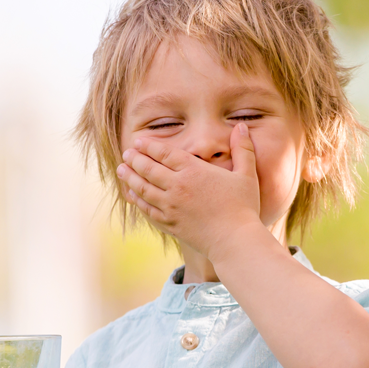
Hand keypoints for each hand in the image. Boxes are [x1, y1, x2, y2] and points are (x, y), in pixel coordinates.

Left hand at [117, 122, 262, 257]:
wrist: (234, 241)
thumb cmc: (243, 207)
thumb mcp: (247, 175)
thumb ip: (243, 149)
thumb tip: (242, 126)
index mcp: (194, 171)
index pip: (164, 153)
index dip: (149, 146)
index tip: (139, 142)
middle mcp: (177, 187)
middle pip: (148, 169)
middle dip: (134, 159)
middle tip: (126, 154)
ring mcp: (170, 207)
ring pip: (143, 188)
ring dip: (129, 177)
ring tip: (121, 170)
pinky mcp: (169, 224)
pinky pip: (147, 209)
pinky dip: (136, 200)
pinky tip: (131, 194)